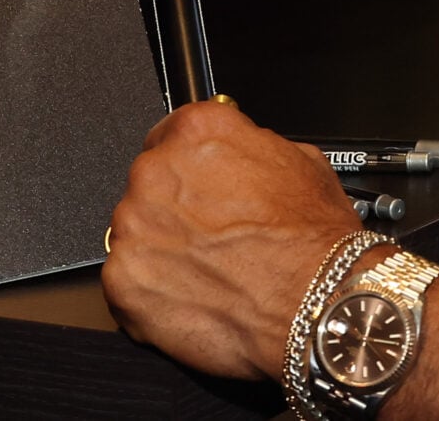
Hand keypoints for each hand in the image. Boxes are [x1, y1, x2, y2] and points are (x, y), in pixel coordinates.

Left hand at [101, 98, 365, 380]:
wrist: (315, 305)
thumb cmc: (312, 243)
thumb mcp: (301, 162)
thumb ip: (251, 148)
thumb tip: (240, 154)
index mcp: (198, 132)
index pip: (173, 134)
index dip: (191, 165)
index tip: (200, 185)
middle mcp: (158, 171)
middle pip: (150, 183)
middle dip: (175, 208)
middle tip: (211, 235)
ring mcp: (135, 226)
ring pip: (136, 231)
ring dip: (161, 249)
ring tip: (206, 271)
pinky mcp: (124, 278)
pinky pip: (126, 281)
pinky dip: (151, 293)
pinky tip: (190, 298)